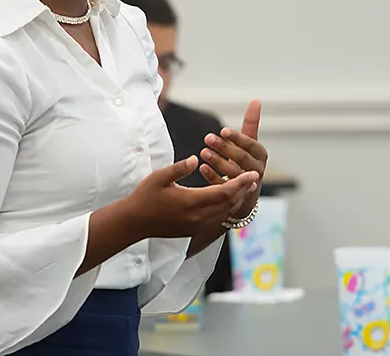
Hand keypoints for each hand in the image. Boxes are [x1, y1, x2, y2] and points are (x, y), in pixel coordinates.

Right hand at [125, 156, 258, 238]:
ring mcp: (197, 226)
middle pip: (229, 204)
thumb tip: (195, 159)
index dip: (240, 183)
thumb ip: (179, 168)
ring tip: (246, 189)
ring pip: (225, 214)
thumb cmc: (145, 197)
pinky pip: (217, 220)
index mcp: (191, 202)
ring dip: (237, 201)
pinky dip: (227, 210)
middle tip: (254, 179)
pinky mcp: (194, 230)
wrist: (135, 222)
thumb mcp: (159, 177)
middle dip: (243, 191)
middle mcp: (198, 217)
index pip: (224, 192)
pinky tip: (229, 202)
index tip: (252, 174)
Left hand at [199, 99, 267, 217]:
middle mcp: (257, 170)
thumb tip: (256, 100)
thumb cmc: (246, 161)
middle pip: (241, 158)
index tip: (223, 130)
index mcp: (261, 155)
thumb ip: (251, 124)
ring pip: (233, 173)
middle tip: (208, 138)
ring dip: (217, 162)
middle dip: (225, 148)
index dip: (237, 138)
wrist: (247, 194)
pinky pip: (223, 186)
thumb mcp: (250, 143)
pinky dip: (212, 177)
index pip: (251, 144)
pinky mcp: (236, 196)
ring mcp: (247, 185)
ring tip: (203, 152)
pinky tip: (202, 167)